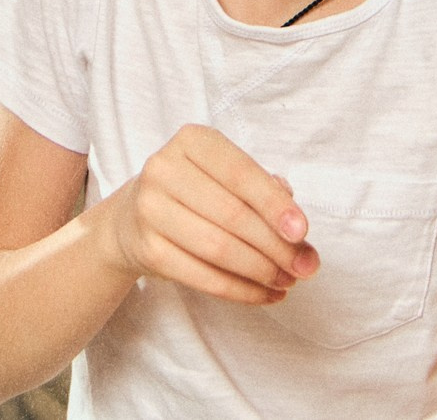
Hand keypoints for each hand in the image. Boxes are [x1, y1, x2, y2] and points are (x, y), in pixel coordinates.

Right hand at [85, 124, 318, 303]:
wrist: (132, 218)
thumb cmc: (196, 192)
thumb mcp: (225, 176)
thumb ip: (265, 192)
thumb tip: (299, 234)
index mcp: (191, 141)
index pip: (240, 173)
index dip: (273, 204)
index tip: (302, 231)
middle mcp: (164, 169)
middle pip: (232, 215)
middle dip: (276, 246)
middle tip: (304, 266)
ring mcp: (150, 210)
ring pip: (218, 249)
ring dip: (261, 271)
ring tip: (287, 281)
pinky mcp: (147, 251)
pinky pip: (202, 277)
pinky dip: (240, 291)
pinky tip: (264, 294)